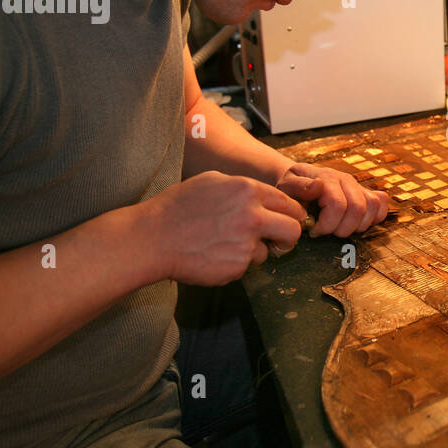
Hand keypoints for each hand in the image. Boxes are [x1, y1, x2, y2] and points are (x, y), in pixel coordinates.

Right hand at [143, 171, 307, 285]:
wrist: (153, 238)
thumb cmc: (178, 207)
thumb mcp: (212, 181)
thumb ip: (242, 188)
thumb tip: (264, 196)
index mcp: (248, 190)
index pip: (289, 203)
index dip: (290, 213)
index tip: (286, 220)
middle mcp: (252, 215)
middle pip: (294, 230)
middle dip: (288, 236)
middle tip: (278, 240)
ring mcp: (246, 243)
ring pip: (270, 251)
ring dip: (257, 251)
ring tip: (229, 245)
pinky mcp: (237, 266)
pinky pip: (248, 265)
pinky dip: (237, 263)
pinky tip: (216, 254)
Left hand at [277, 162, 388, 236]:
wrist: (299, 180)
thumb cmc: (291, 188)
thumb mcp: (286, 186)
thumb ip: (298, 187)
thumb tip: (318, 186)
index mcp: (327, 178)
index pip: (338, 205)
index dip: (327, 225)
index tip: (314, 231)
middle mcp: (346, 180)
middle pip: (358, 208)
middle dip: (342, 229)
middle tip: (328, 232)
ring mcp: (358, 186)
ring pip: (372, 207)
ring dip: (358, 226)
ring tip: (340, 228)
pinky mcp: (366, 192)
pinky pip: (381, 203)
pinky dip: (375, 217)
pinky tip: (357, 224)